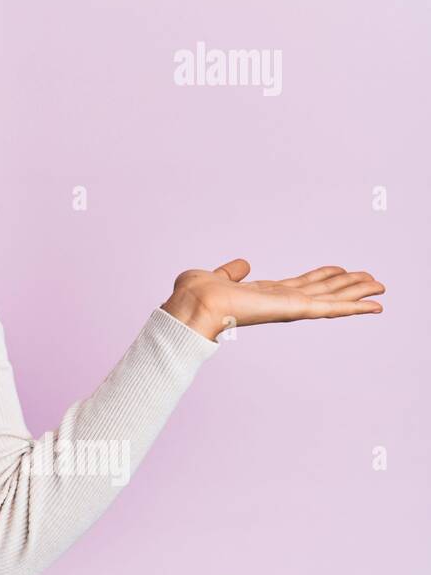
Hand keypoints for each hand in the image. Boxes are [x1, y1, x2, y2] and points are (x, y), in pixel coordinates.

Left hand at [161, 259, 385, 340]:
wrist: (194, 304)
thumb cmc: (196, 294)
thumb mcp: (218, 277)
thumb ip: (233, 272)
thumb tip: (243, 264)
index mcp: (265, 293)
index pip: (302, 285)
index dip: (324, 278)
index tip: (342, 270)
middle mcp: (281, 301)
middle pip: (324, 291)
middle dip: (348, 286)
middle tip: (374, 280)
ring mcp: (290, 307)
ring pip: (333, 299)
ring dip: (358, 293)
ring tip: (381, 288)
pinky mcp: (295, 310)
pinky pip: (331, 308)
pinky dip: (355, 307)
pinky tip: (375, 306)